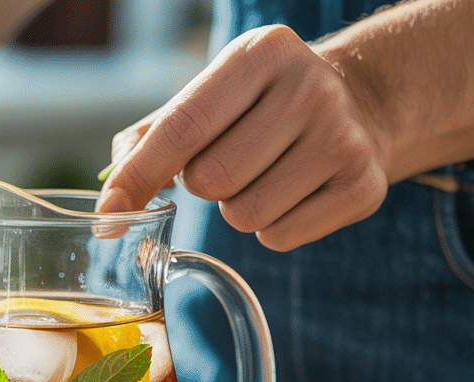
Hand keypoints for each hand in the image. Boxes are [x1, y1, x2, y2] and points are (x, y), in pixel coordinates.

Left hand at [97, 25, 388, 250]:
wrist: (360, 102)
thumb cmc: (260, 105)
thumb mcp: (211, 95)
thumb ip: (152, 137)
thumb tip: (112, 195)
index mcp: (260, 54)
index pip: (182, 128)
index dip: (138, 175)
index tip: (108, 213)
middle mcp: (308, 88)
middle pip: (211, 180)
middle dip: (201, 185)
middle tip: (226, 163)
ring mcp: (343, 137)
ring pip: (244, 215)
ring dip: (237, 209)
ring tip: (263, 176)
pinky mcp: (365, 185)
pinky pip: (280, 237)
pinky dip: (272, 228)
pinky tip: (292, 193)